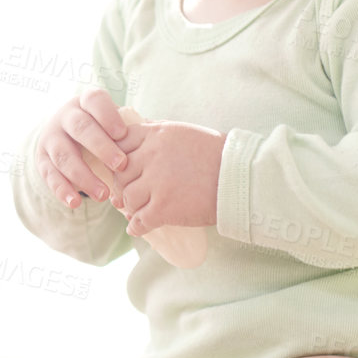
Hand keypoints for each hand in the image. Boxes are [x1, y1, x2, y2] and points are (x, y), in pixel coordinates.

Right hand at [34, 87, 130, 208]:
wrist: (65, 135)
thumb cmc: (102, 130)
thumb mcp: (113, 122)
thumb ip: (131, 129)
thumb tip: (157, 139)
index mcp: (86, 102)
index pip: (95, 101)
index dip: (108, 116)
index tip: (123, 134)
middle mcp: (65, 117)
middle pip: (80, 128)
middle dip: (100, 147)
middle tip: (120, 166)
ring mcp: (51, 138)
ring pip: (64, 156)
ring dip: (84, 176)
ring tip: (103, 194)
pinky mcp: (42, 160)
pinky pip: (49, 176)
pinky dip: (62, 190)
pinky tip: (75, 203)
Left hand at [114, 120, 225, 235]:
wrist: (238, 177)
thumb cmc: (214, 153)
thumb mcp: (181, 131)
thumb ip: (154, 130)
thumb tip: (129, 132)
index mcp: (155, 135)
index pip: (119, 145)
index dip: (118, 160)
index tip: (125, 170)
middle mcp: (151, 157)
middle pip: (120, 174)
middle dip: (123, 186)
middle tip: (128, 194)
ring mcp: (156, 183)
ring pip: (127, 198)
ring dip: (130, 206)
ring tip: (138, 210)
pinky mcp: (164, 208)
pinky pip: (138, 221)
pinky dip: (136, 226)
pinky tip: (138, 227)